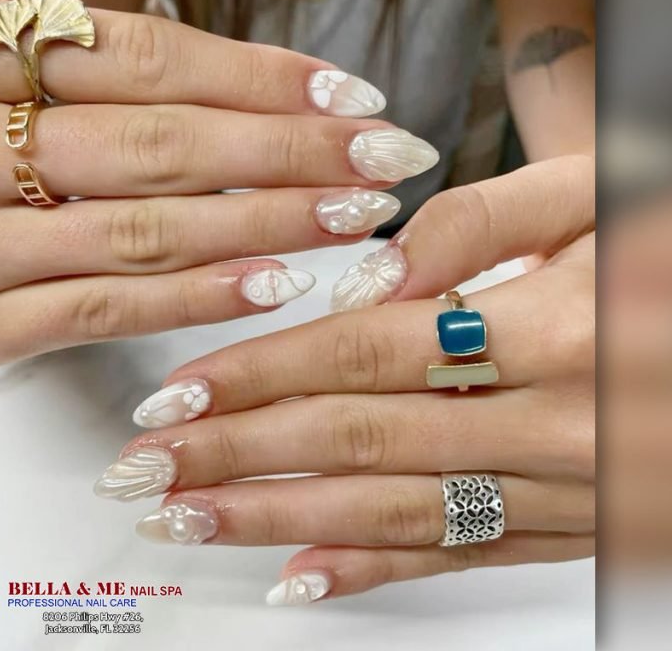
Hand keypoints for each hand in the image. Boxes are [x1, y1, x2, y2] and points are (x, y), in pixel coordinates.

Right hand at [0, 0, 436, 365]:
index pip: (149, 61)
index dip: (261, 79)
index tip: (355, 97)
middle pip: (161, 145)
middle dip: (287, 154)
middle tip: (386, 159)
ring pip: (141, 229)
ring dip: (261, 224)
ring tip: (355, 217)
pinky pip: (95, 310)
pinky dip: (188, 299)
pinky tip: (273, 286)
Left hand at [95, 155, 594, 603]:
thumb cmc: (666, 250)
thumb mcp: (594, 194)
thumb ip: (482, 223)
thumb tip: (370, 279)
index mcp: (554, 326)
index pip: (364, 354)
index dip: (263, 375)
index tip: (182, 392)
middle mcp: (554, 420)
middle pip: (358, 438)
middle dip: (239, 454)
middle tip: (148, 467)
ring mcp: (562, 486)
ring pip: (394, 509)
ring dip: (280, 517)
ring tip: (191, 518)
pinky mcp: (574, 525)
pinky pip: (462, 554)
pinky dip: (374, 569)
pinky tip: (301, 576)